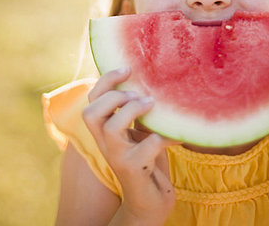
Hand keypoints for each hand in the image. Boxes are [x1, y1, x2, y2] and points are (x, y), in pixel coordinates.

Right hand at [82, 67, 177, 224]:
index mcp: (104, 130)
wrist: (149, 201)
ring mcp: (118, 157)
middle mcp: (105, 143)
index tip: (128, 68)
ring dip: (132, 111)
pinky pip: (148, 146)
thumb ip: (136, 111)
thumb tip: (151, 81)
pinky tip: (178, 135)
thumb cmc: (147, 160)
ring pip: (111, 128)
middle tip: (137, 95)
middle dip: (113, 96)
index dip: (106, 81)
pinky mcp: (134, 169)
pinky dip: (165, 136)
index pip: (92, 100)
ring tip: (151, 106)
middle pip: (90, 112)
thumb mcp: (139, 131)